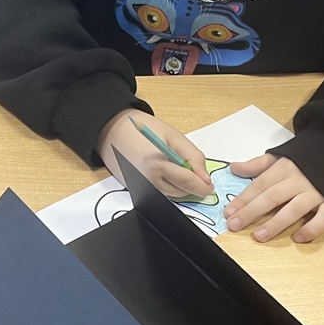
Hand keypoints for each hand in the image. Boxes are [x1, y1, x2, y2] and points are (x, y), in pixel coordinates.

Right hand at [96, 109, 212, 197]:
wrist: (113, 130)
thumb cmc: (142, 129)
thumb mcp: (174, 136)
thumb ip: (193, 157)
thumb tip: (205, 177)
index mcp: (158, 164)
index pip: (189, 183)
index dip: (203, 185)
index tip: (210, 184)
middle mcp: (148, 180)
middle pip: (181, 193)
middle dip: (192, 185)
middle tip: (195, 172)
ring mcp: (141, 186)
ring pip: (171, 195)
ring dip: (180, 186)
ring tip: (177, 167)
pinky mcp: (135, 189)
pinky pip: (159, 192)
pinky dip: (168, 185)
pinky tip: (165, 170)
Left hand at [224, 154, 323, 243]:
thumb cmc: (308, 159)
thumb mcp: (282, 157)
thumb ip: (258, 164)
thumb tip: (234, 167)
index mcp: (285, 169)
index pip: (259, 185)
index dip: (243, 199)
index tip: (228, 212)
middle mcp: (299, 181)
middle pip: (272, 197)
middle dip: (251, 212)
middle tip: (235, 225)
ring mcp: (316, 192)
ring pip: (294, 209)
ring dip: (276, 223)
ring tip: (259, 236)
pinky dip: (312, 228)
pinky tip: (298, 237)